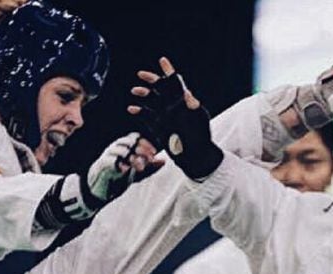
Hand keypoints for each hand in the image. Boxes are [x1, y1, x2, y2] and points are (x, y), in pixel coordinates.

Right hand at [83, 132, 162, 207]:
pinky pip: (109, 161)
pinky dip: (119, 164)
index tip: (154, 152)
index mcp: (124, 146)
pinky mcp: (102, 165)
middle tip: (149, 159)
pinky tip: (126, 169)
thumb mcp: (138, 172)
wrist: (101, 188)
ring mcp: (108, 155)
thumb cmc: (119, 176)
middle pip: (129, 141)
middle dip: (141, 149)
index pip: (135, 137)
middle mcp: (116, 148)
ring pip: (120, 150)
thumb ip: (150, 167)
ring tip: (140, 167)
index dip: (146, 143)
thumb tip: (163, 161)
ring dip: (132, 157)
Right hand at [127, 57, 223, 181]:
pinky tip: (131, 109)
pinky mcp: (158, 125)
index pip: (175, 82)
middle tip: (141, 74)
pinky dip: (139, 111)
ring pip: (151, 99)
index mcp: (183, 100)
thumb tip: (188, 93)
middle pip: (160, 87)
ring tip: (135, 91)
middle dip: (151, 79)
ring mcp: (165, 115)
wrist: (195, 154)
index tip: (162, 60)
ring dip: (143, 93)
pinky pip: (146, 115)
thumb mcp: (199, 119)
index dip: (169, 71)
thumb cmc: (201, 136)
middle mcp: (173, 105)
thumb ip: (193, 105)